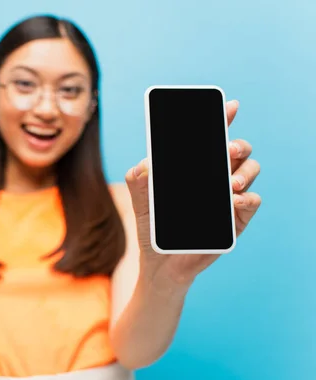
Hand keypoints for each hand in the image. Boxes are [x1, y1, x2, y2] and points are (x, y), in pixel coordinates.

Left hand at [125, 100, 261, 285]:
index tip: (228, 106)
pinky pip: (252, 202)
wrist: (159, 263)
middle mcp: (216, 178)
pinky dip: (247, 198)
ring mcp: (228, 198)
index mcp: (195, 168)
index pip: (212, 139)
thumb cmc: (152, 226)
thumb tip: (146, 164)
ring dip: (244, 171)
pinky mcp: (235, 221)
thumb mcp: (140, 201)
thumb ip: (138, 180)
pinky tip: (234, 199)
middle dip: (237, 143)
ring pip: (250, 171)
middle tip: (227, 148)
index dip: (222, 119)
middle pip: (237, 150)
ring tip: (228, 181)